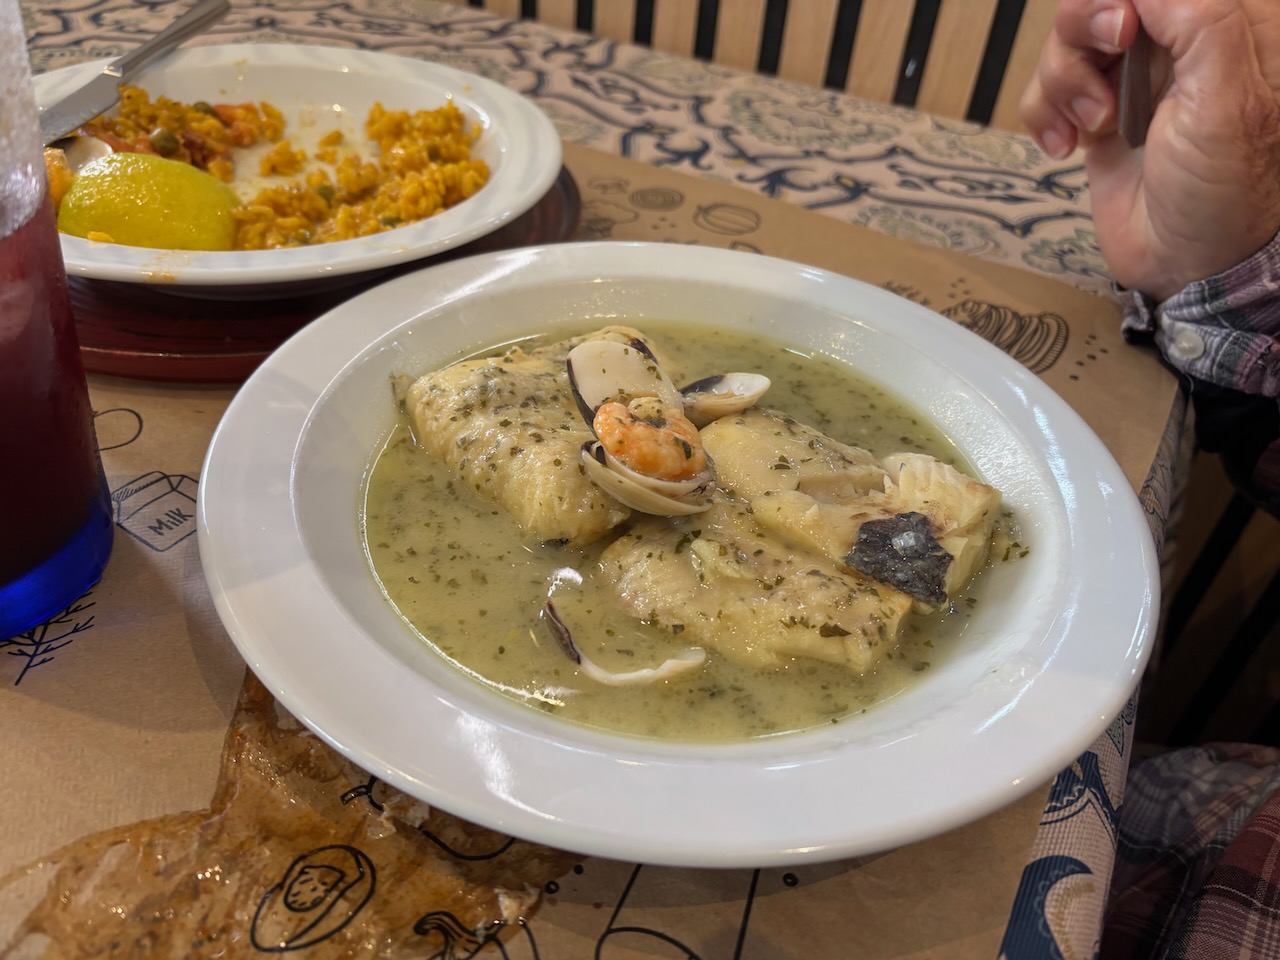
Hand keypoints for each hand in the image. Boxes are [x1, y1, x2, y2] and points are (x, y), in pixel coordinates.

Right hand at [1021, 0, 1279, 300]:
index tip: (1124, 29)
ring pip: (1068, 38)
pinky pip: (1047, 88)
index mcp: (1229, 20)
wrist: (1190, 267)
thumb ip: (1199, 17)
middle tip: (1104, 67)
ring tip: (1091, 125)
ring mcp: (1134, 75)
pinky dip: (1043, 113)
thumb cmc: (1226, 193)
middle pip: (1103, 1)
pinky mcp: (1097, 111)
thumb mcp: (1226, 96)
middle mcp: (1179, 37)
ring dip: (1061, 80)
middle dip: (1085, 28)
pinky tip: (1067, 145)